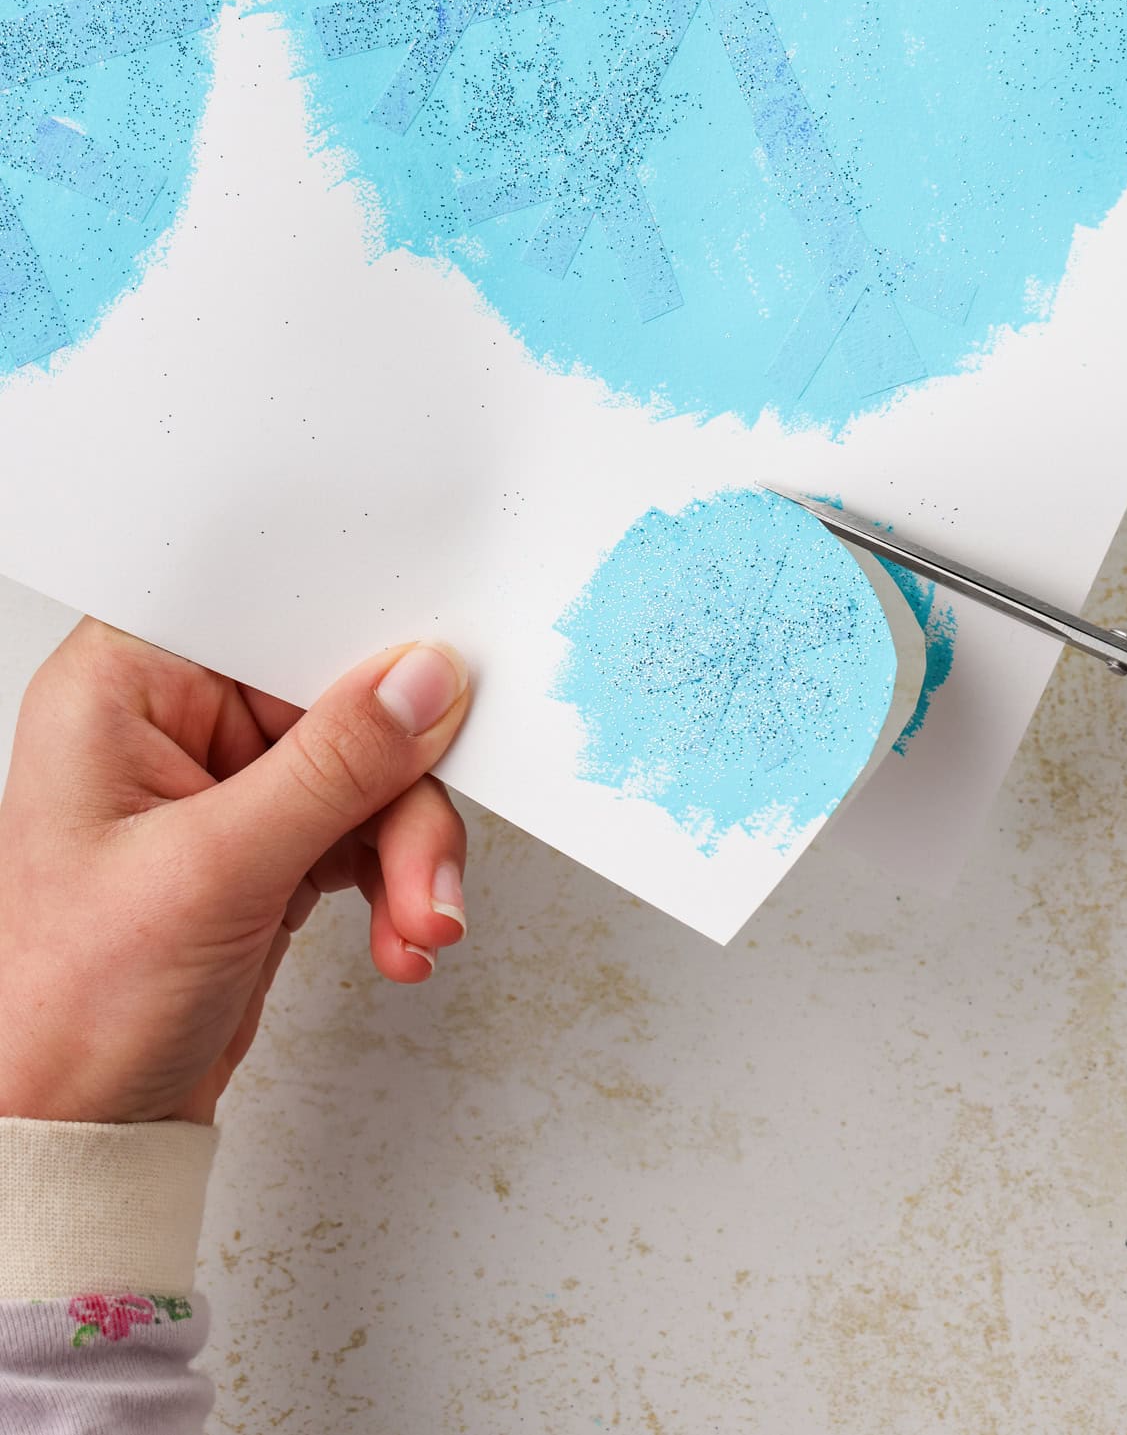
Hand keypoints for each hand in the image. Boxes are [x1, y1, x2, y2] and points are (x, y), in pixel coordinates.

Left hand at [0, 620, 472, 1125]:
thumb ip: (331, 767)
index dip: (355, 637)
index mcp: (121, 686)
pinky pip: (363, 827)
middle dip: (400, 788)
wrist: (75, 1137)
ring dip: (408, 848)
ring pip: (366, 770)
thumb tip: (420, 682)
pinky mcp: (262, 842)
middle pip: (337, 699)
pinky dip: (394, 880)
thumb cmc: (69, 1009)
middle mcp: (170, 723)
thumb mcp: (212, 873)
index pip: (267, 616)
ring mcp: (221, 785)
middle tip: (425, 859)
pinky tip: (398, 933)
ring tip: (418, 920)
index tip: (430, 678)